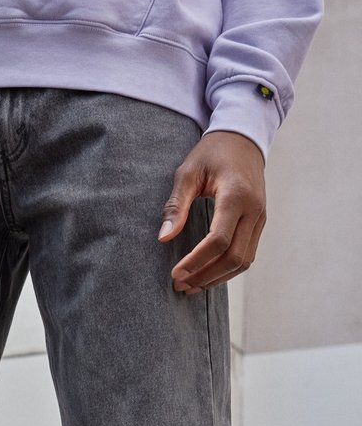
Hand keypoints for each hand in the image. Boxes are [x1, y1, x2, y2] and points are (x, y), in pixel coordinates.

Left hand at [158, 131, 265, 294]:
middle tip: (180, 285)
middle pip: (233, 258)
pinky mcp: (259, 224)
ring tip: (191, 286)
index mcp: (236, 196)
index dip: (196, 262)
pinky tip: (207, 274)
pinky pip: (247, 255)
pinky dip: (227, 270)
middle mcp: (253, 210)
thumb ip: (176, 205)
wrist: (243, 140)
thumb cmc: (212, 153)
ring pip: (243, 261)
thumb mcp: (188, 172)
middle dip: (205, 276)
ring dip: (217, 278)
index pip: (218, 241)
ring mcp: (260, 218)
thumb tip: (164, 238)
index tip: (176, 274)